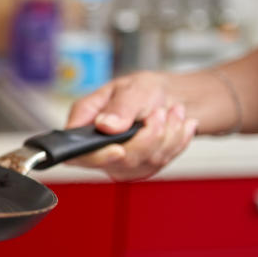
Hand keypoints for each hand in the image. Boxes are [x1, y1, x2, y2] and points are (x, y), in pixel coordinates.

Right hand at [66, 71, 197, 180]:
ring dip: (168, 134)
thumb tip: (105, 125)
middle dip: (149, 136)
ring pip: (147, 162)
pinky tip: (176, 124)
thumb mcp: (131, 88)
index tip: (119, 150)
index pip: (80, 153)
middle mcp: (98, 148)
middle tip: (159, 112)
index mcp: (84, 125)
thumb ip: (119, 107)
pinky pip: (163, 162)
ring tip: (172, 112)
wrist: (167, 97)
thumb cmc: (142, 90)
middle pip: (122, 160)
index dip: (99, 156)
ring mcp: (119, 163)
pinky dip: (177, 140)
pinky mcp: (140, 168)